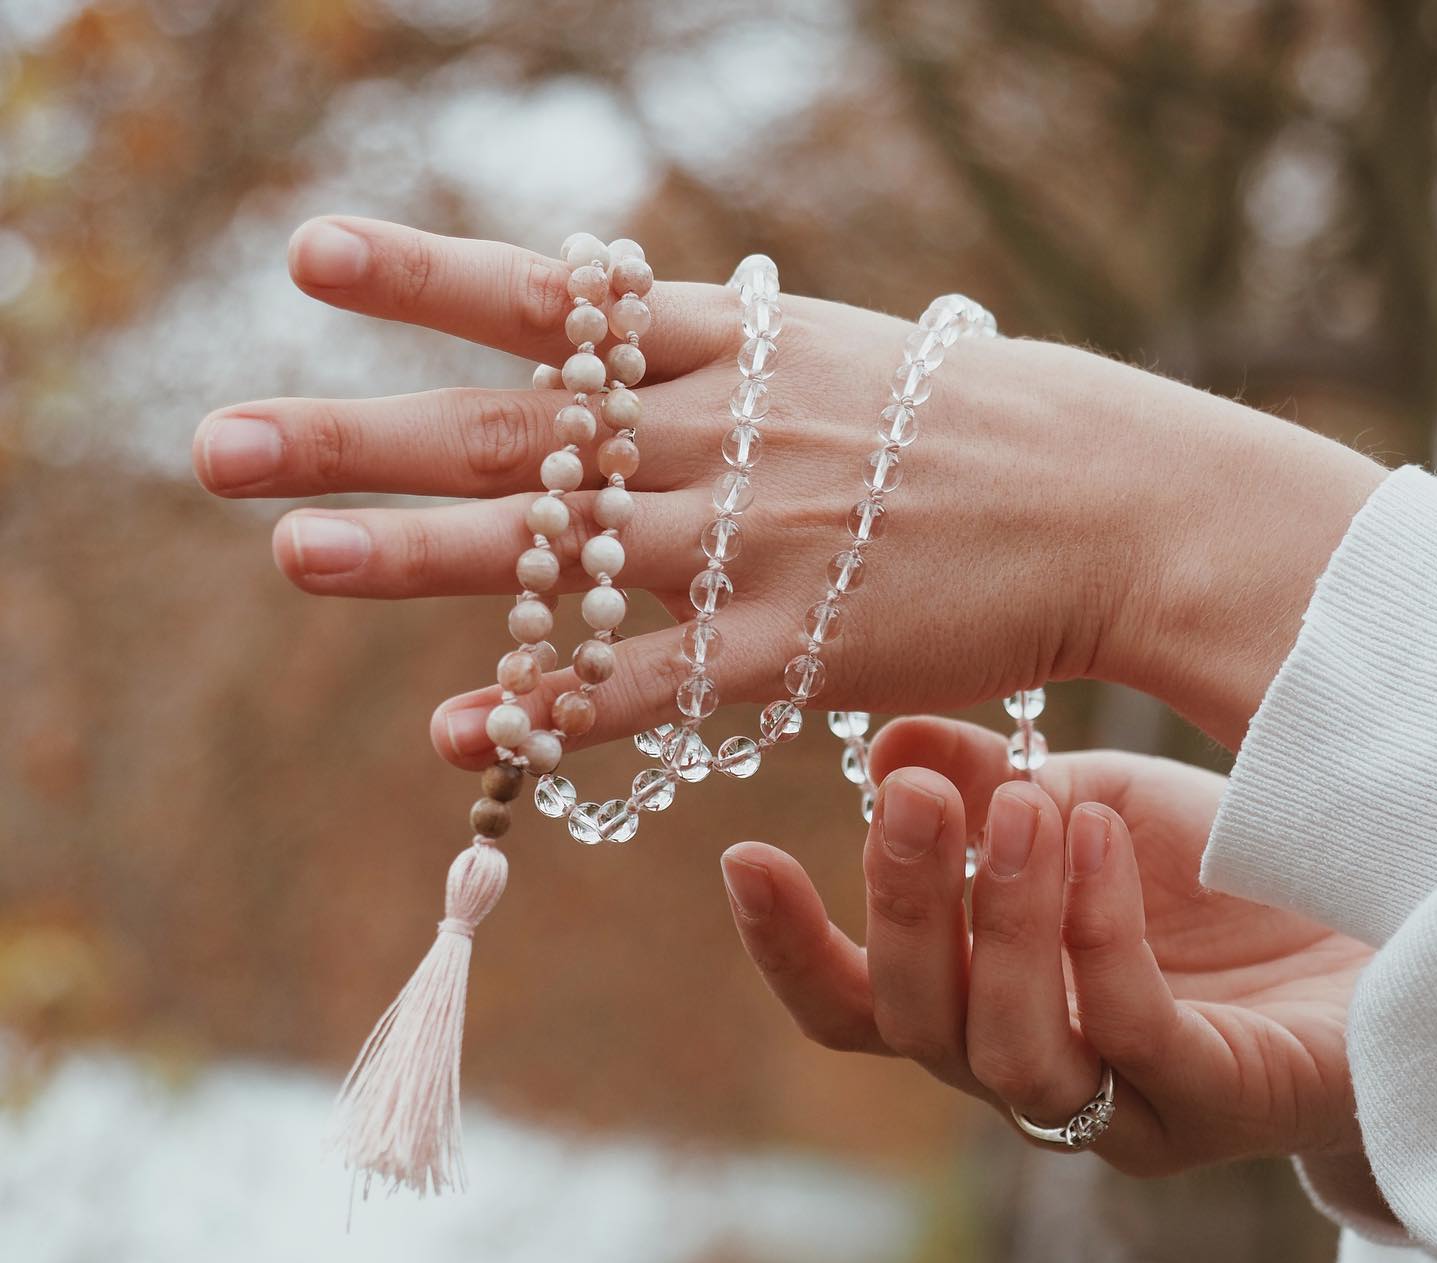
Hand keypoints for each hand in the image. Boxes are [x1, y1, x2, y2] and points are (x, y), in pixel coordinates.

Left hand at [193, 216, 1383, 771]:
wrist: (1115, 502)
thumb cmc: (981, 429)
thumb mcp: (844, 354)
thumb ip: (726, 355)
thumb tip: (630, 334)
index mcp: (736, 351)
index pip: (555, 302)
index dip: (427, 275)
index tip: (308, 256)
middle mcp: (720, 437)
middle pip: (513, 433)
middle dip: (359, 431)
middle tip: (218, 441)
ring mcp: (749, 543)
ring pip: (555, 555)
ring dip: (413, 557)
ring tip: (290, 552)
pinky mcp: (793, 649)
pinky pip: (648, 683)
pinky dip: (554, 706)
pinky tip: (460, 727)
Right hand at [719, 716, 1371, 1176]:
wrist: (1368, 918)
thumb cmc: (1208, 874)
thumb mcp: (1078, 805)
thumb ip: (978, 783)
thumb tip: (886, 744)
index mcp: (971, 1001)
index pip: (849, 1005)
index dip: (785, 947)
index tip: (744, 855)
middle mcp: (1021, 1069)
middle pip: (913, 1025)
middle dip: (900, 905)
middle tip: (910, 799)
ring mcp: (1111, 1106)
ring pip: (1006, 1051)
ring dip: (999, 921)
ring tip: (1021, 808)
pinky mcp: (1208, 1108)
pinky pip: (1131, 1035)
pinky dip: (1098, 936)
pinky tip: (1098, 840)